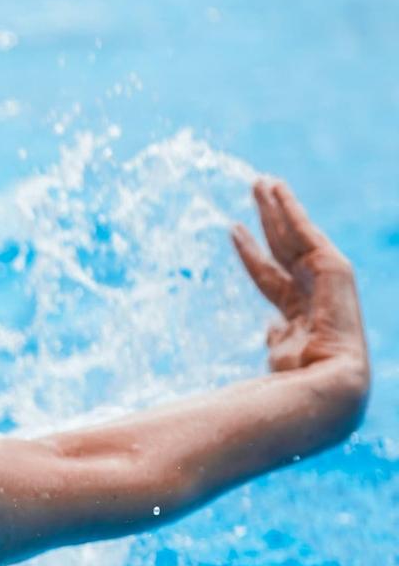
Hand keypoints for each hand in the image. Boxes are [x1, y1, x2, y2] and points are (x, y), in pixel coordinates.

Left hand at [230, 177, 370, 397]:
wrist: (324, 383)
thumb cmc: (298, 380)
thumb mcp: (280, 353)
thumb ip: (276, 336)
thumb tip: (270, 326)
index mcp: (299, 314)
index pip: (269, 274)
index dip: (250, 252)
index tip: (233, 229)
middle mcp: (314, 292)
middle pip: (283, 246)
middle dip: (268, 218)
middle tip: (254, 189)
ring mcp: (325, 279)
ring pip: (293, 233)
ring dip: (277, 206)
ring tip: (261, 181)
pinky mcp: (333, 267)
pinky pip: (303, 231)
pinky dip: (290, 208)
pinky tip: (276, 189)